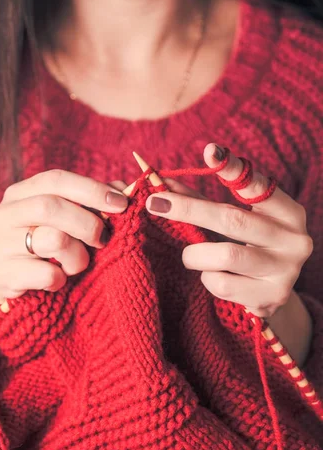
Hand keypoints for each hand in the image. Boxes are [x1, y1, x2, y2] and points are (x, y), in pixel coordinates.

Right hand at [0, 170, 127, 303]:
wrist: (20, 288)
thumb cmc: (51, 247)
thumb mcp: (70, 219)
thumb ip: (95, 201)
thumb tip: (123, 188)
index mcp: (20, 193)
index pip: (56, 180)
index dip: (91, 189)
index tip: (121, 203)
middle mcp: (3, 214)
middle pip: (50, 206)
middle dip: (87, 223)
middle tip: (103, 239)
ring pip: (53, 240)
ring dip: (78, 256)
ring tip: (77, 264)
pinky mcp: (1, 275)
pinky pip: (48, 274)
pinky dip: (62, 280)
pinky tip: (58, 281)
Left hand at [145, 143, 313, 318]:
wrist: (269, 291)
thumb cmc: (246, 245)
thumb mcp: (233, 219)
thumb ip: (202, 199)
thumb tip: (160, 181)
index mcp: (289, 212)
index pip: (258, 186)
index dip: (233, 169)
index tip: (210, 151)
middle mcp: (294, 240)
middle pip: (233, 219)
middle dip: (189, 209)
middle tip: (155, 202)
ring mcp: (285, 271)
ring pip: (225, 256)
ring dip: (195, 254)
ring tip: (190, 255)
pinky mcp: (270, 298)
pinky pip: (222, 284)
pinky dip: (206, 278)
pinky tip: (212, 276)